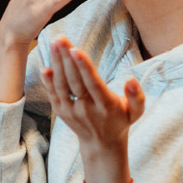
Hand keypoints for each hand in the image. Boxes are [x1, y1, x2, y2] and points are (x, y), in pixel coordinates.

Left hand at [43, 36, 144, 182]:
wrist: (101, 144)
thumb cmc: (120, 121)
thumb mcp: (136, 112)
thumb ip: (137, 97)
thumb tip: (131, 80)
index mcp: (105, 105)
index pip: (92, 83)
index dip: (84, 66)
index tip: (76, 49)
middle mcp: (86, 108)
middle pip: (74, 80)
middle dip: (66, 58)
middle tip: (60, 38)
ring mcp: (71, 111)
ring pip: (61, 85)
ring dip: (56, 63)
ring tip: (54, 44)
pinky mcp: (61, 111)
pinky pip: (53, 94)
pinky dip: (48, 80)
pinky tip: (45, 64)